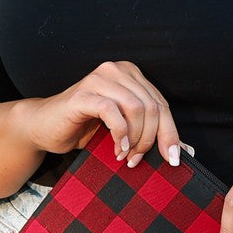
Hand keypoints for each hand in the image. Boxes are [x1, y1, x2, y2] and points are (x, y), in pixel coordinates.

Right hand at [18, 60, 181, 167]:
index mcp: (131, 76)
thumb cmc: (85, 129)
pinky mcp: (83, 94)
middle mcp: (117, 71)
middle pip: (152, 107)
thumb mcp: (125, 133)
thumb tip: (187, 153)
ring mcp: (99, 79)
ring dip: (135, 139)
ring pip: (136, 108)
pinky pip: (112, 112)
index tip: (172, 160)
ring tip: (126, 157)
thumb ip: (152, 136)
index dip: (170, 134)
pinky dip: (119, 134)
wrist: (45, 128)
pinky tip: (117, 149)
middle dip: (151, 140)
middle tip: (139, 161)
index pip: (162, 105)